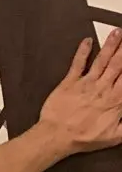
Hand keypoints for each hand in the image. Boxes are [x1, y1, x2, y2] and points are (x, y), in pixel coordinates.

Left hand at [38, 29, 121, 152]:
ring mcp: (86, 83)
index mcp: (115, 101)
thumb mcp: (113, 137)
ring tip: (117, 32)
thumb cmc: (83, 138)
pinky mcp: (70, 82)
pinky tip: (87, 40)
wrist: (56, 136)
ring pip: (102, 60)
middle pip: (119, 65)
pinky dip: (83, 51)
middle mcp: (103, 88)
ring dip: (110, 45)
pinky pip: (78, 63)